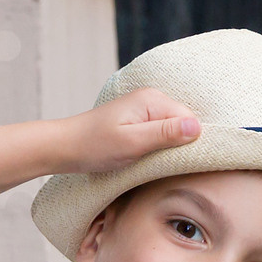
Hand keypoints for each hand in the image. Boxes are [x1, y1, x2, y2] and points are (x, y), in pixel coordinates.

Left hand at [55, 90, 199, 175]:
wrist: (65, 146)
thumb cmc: (94, 146)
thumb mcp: (132, 144)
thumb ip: (164, 134)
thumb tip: (196, 128)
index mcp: (152, 100)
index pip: (190, 121)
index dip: (189, 143)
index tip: (176, 162)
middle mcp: (151, 99)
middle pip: (184, 124)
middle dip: (179, 145)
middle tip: (159, 163)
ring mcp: (145, 108)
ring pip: (174, 130)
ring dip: (168, 148)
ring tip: (150, 160)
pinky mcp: (139, 119)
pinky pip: (161, 132)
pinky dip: (158, 146)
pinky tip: (146, 155)